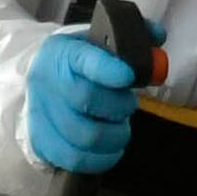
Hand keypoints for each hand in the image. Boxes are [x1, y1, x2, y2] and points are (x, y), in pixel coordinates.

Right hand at [23, 33, 140, 173]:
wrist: (38, 81)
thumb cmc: (76, 64)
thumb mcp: (97, 41)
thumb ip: (131, 37)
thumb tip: (158, 36)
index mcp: (63, 53)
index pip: (83, 59)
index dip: (107, 69)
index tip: (128, 76)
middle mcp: (48, 82)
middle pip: (87, 100)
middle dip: (118, 106)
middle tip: (128, 104)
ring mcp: (42, 115)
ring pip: (85, 136)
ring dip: (114, 135)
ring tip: (119, 127)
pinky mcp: (43, 143)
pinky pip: (77, 159)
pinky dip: (102, 158)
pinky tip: (110, 148)